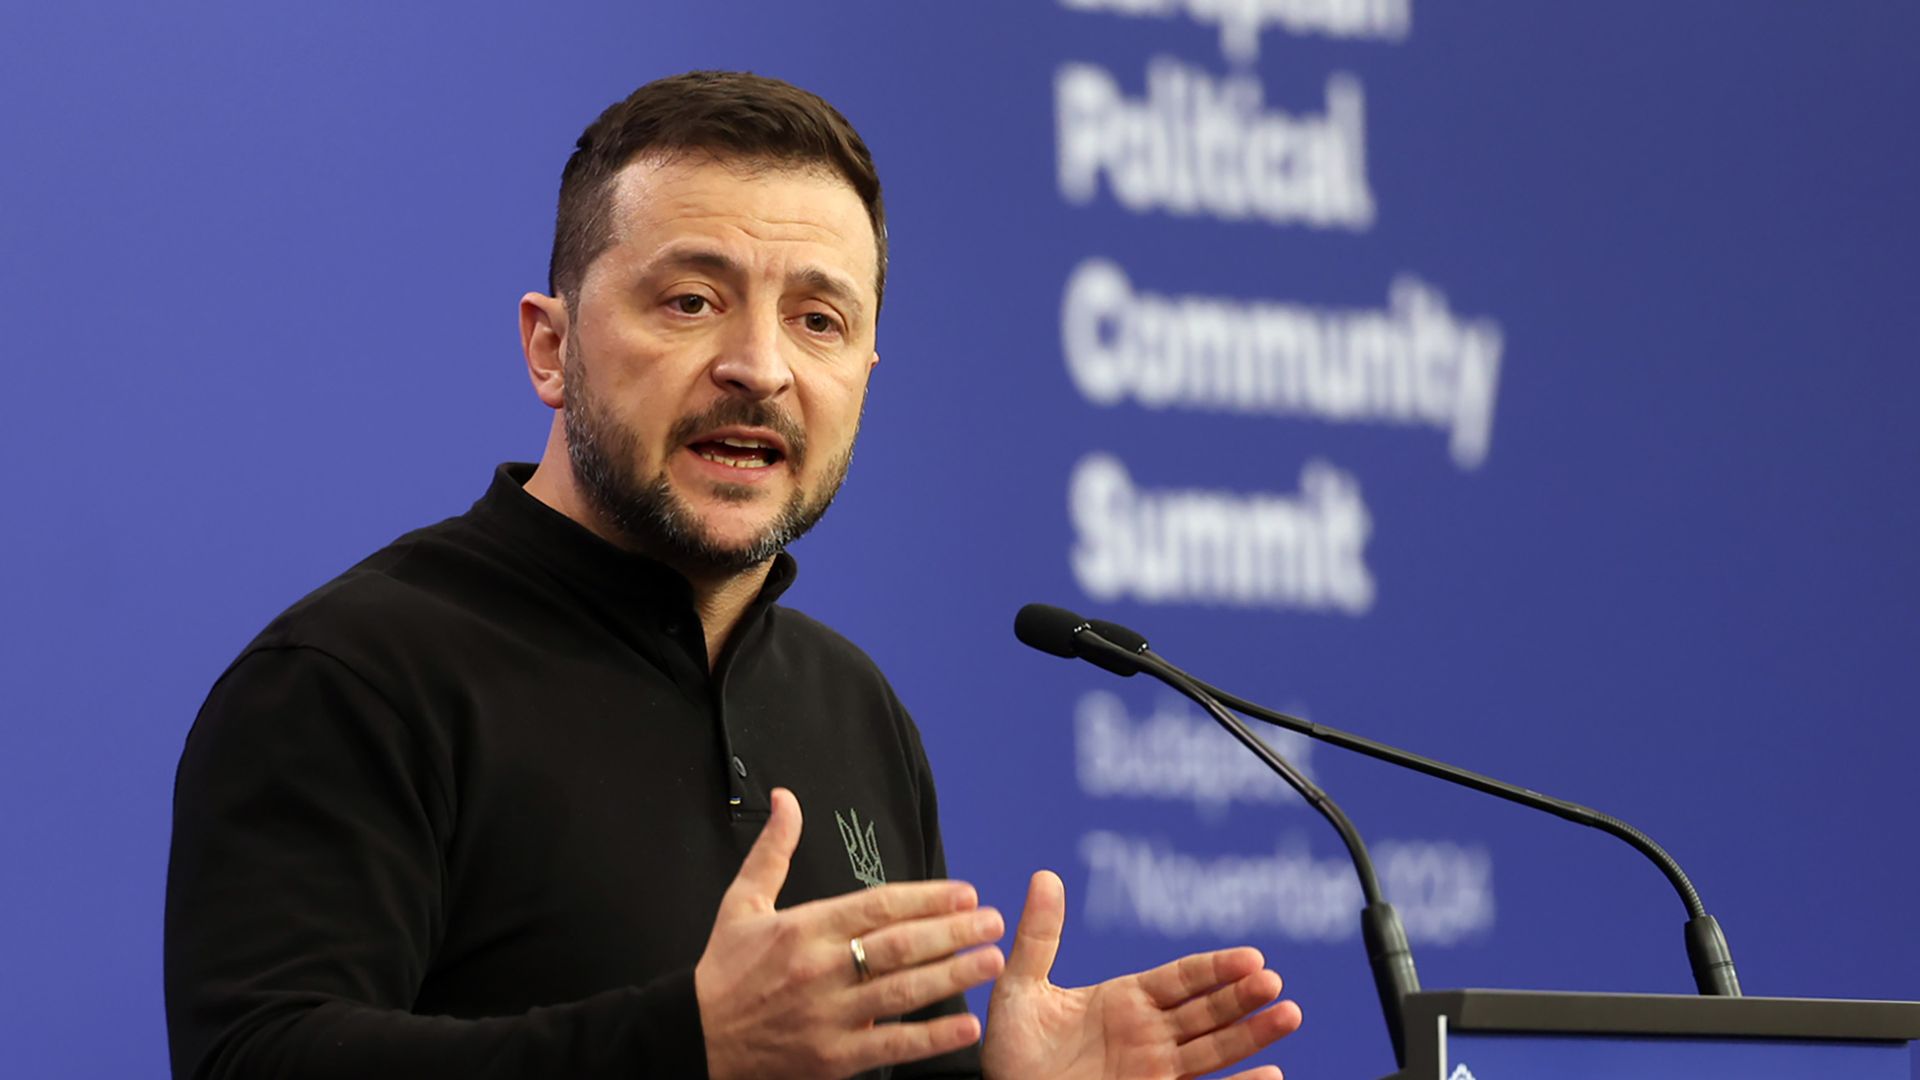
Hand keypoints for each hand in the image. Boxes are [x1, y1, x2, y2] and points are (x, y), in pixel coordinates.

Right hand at [695, 788, 1007, 1079]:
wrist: (694, 1041)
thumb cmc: (723, 973)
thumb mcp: (742, 904)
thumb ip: (773, 850)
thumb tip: (787, 799)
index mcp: (803, 929)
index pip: (878, 906)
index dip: (928, 898)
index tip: (964, 893)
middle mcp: (819, 970)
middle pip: (900, 945)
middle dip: (954, 931)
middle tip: (993, 921)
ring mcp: (828, 1016)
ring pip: (902, 991)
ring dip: (953, 975)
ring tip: (992, 960)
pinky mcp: (831, 1058)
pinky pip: (891, 1046)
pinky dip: (931, 1037)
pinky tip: (966, 1025)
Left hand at [982, 871, 1301, 1079]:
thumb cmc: (1012, 1053)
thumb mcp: (1019, 989)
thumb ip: (1038, 938)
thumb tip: (1045, 877)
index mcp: (1126, 1001)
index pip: (1183, 978)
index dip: (1218, 968)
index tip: (1252, 956)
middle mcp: (1149, 1034)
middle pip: (1208, 1011)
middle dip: (1243, 997)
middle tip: (1274, 983)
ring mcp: (1156, 1071)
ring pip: (1215, 1050)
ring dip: (1253, 1035)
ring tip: (1289, 1016)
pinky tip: (1271, 1076)